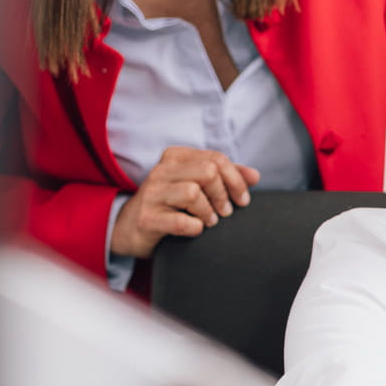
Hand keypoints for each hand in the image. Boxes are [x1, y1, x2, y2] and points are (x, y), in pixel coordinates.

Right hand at [110, 146, 260, 258]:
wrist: (130, 227)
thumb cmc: (170, 204)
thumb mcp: (196, 184)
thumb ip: (225, 177)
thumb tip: (255, 176)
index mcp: (175, 157)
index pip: (216, 159)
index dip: (236, 180)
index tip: (243, 199)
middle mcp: (161, 171)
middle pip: (208, 173)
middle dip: (224, 194)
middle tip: (226, 212)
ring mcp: (151, 194)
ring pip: (193, 193)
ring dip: (209, 212)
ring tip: (211, 221)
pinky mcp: (147, 219)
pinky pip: (180, 221)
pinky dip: (195, 227)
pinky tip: (195, 229)